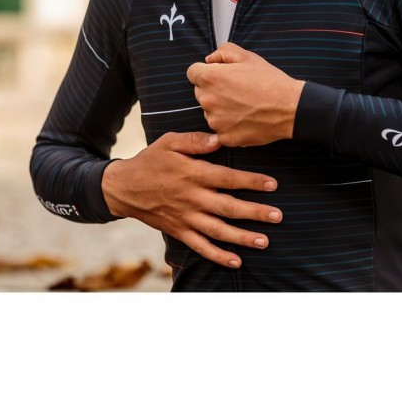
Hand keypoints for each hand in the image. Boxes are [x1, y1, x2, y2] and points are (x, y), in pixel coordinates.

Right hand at [101, 131, 282, 268]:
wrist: (124, 187)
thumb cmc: (150, 161)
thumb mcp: (169, 142)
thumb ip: (195, 141)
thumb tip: (220, 139)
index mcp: (193, 174)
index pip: (227, 178)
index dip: (250, 181)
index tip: (272, 184)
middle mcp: (192, 199)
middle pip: (228, 207)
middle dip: (255, 212)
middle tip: (278, 216)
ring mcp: (186, 218)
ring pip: (218, 231)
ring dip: (242, 237)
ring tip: (264, 241)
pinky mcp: (179, 231)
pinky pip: (200, 247)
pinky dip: (217, 256)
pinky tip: (236, 261)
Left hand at [186, 42, 305, 146]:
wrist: (290, 108)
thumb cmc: (270, 81)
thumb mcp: (247, 56)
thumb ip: (223, 52)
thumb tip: (210, 60)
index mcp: (210, 78)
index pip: (192, 73)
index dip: (206, 72)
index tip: (218, 76)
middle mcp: (208, 100)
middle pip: (201, 93)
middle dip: (213, 90)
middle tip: (236, 90)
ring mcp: (215, 121)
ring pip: (210, 112)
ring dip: (220, 108)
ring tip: (243, 105)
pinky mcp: (225, 136)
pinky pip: (220, 129)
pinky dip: (230, 125)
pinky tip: (246, 118)